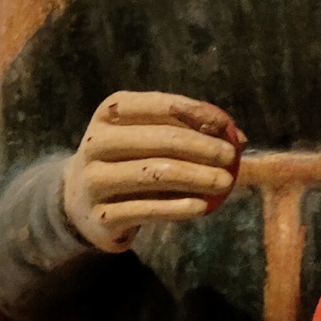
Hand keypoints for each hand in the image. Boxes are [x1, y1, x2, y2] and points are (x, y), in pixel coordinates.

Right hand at [62, 92, 241, 254]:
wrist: (80, 202)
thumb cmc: (128, 160)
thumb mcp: (148, 137)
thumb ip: (189, 132)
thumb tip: (241, 138)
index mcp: (110, 113)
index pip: (158, 105)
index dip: (196, 112)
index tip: (225, 126)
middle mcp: (97, 142)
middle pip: (159, 140)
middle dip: (202, 147)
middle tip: (231, 157)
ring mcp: (95, 180)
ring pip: (155, 174)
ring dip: (197, 177)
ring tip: (224, 182)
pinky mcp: (102, 215)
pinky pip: (147, 210)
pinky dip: (179, 208)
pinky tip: (203, 206)